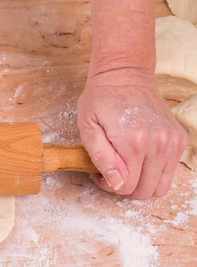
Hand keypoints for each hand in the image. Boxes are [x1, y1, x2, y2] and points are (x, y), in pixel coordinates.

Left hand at [77, 70, 188, 199]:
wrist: (124, 75)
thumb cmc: (100, 99)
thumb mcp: (88, 128)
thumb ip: (102, 158)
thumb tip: (117, 183)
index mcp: (134, 142)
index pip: (126, 186)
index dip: (109, 185)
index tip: (99, 173)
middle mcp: (159, 144)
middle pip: (145, 190)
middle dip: (125, 187)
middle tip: (110, 171)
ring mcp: (172, 142)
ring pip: (160, 186)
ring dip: (141, 183)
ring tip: (124, 167)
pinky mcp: (179, 139)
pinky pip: (168, 171)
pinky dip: (153, 172)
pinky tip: (137, 158)